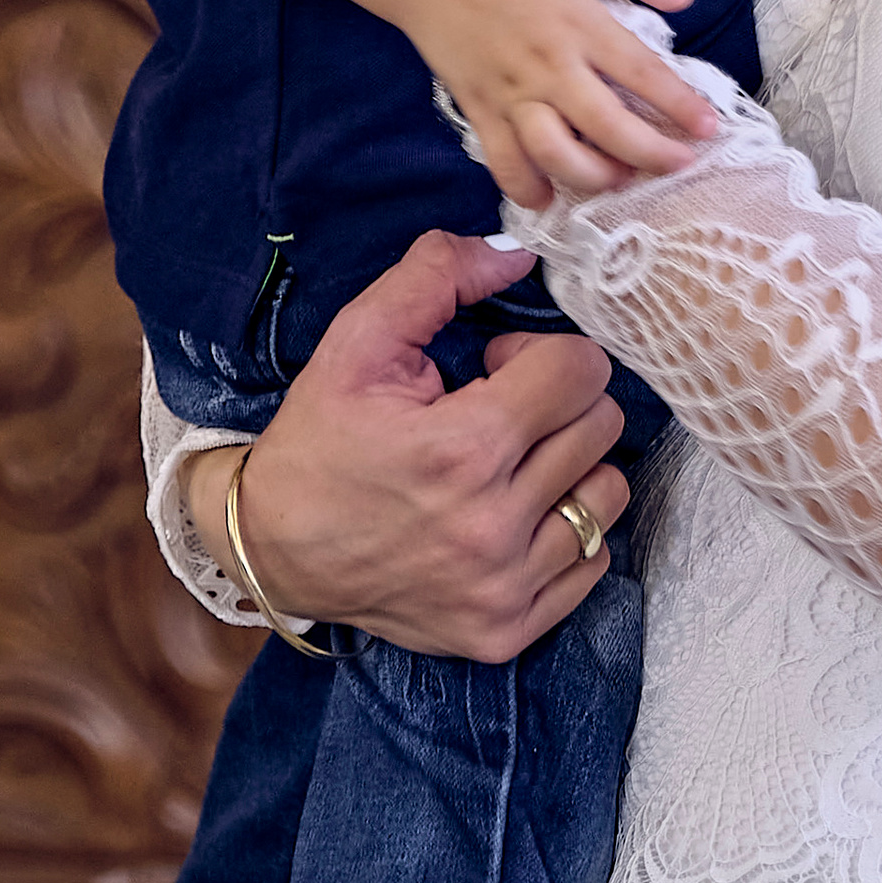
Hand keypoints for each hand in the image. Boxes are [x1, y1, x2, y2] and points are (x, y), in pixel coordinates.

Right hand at [185, 231, 637, 663]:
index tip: (494, 370)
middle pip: (602, 426)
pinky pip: (594, 561)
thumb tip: (520, 252)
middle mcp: (492, 527)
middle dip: (558, 403)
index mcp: (463, 450)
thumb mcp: (357, 344)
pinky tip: (515, 515)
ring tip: (513, 465)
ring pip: (608, 494)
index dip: (538, 355)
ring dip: (571, 467)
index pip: (581, 371)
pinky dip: (568, 531)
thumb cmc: (320, 441)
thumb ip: (435, 279)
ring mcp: (504, 587)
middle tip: (500, 413)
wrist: (272, 550)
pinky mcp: (507, 631)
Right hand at [402, 0, 715, 203]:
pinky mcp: (479, 109)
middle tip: (681, 166)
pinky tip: (551, 199)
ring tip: (620, 181)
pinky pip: (504, 161)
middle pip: (607, 126)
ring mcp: (511, 92)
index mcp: (580, 23)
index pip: (642, 73)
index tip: (710, 128)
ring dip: (593, 178)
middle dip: (650, 154)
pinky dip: (527, 188)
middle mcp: (549, 65)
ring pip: (556, 154)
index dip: (680, 105)